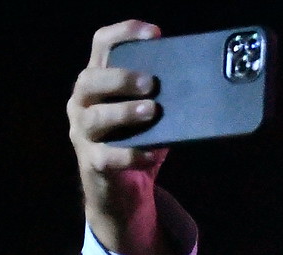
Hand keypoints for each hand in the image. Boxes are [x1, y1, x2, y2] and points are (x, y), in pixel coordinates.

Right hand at [66, 20, 173, 254]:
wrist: (122, 194)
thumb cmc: (137, 146)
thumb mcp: (151, 118)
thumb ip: (163, 99)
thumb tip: (199, 86)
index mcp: (98, 83)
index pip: (101, 46)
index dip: (124, 33)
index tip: (154, 33)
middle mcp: (82, 103)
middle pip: (90, 79)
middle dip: (120, 78)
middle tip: (150, 82)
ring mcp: (83, 134)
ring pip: (95, 117)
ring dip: (124, 112)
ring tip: (152, 111)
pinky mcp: (93, 164)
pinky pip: (109, 157)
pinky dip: (132, 155)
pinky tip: (152, 155)